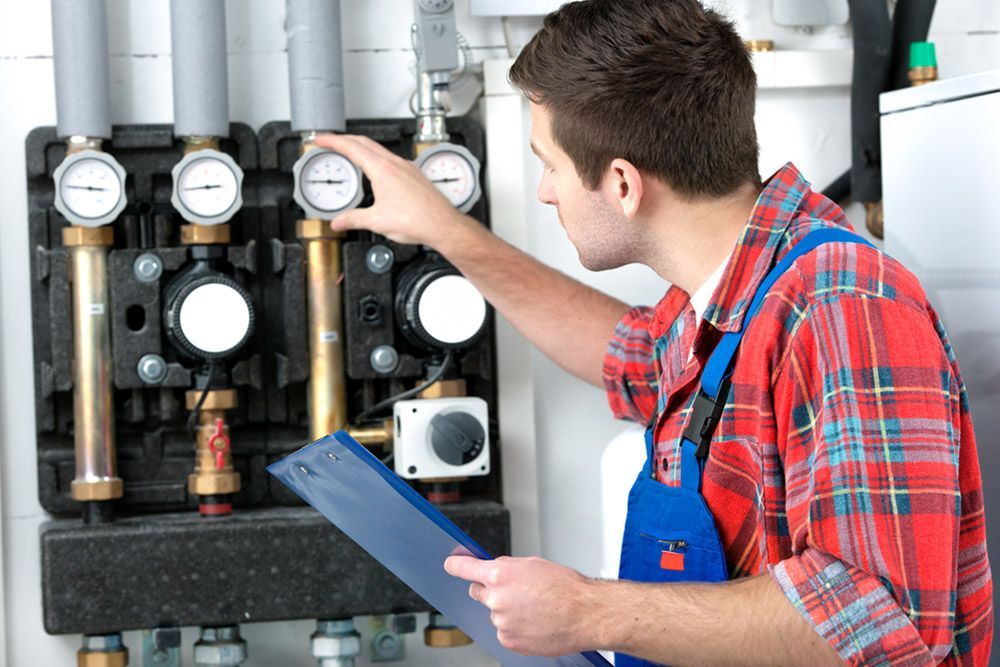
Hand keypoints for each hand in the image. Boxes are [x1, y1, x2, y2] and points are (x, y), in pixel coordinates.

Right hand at [313, 133, 467, 246]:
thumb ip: (354, 219)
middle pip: (365, 142)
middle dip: (345, 140)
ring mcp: (407, 167)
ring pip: (380, 149)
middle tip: (331, 143)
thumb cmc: (418, 221)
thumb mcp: (377, 221)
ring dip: (362, 148)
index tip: (321, 139)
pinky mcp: (415, 175)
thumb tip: (339, 222)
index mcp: (383, 170)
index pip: (352, 147)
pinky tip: (377, 170)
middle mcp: (396, 164)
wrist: (443, 225)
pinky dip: (377, 158)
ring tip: (351, 154)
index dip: (333, 141)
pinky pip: (391, 159)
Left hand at [444, 555, 595, 655]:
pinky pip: (505, 631)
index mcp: (500, 574)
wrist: (585, 614)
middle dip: (490, 589)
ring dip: (507, 610)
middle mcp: (496, 599)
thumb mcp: (533, 564)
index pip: (464, 568)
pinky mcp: (508, 640)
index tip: (451, 564)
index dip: (455, 565)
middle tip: (515, 591)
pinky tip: (534, 621)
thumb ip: (507, 566)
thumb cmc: (565, 587)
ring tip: (534, 608)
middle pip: (478, 592)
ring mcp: (501, 622)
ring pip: (495, 613)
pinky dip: (515, 627)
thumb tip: (493, 569)